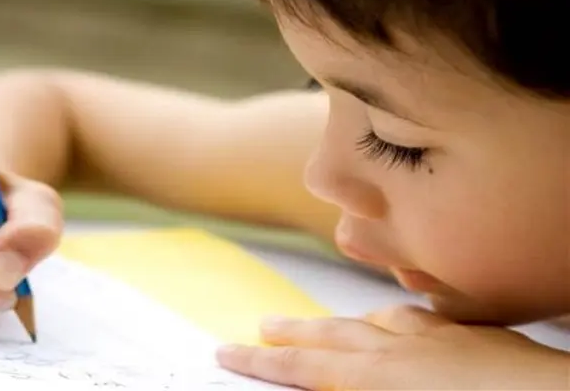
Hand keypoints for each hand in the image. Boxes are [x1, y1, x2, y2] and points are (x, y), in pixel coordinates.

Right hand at [217, 305, 569, 389]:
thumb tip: (319, 387)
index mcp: (378, 378)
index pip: (303, 369)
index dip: (261, 362)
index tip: (229, 351)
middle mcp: (402, 350)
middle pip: (331, 336)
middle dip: (291, 333)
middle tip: (261, 327)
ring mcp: (440, 338)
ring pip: (375, 321)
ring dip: (341, 324)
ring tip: (323, 324)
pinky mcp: (475, 336)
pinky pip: (422, 319)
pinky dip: (398, 321)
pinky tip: (402, 322)